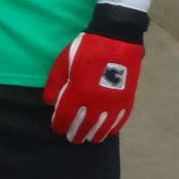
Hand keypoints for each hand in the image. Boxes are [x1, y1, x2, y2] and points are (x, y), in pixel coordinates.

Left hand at [43, 5, 147, 142]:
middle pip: (84, 126)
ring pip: (103, 127)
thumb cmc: (85, 49)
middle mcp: (96, 103)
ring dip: (94, 135)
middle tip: (72, 138)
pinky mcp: (127, 100)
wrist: (117, 40)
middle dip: (76, 134)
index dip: (60, 125)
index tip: (57, 129)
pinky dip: (112, 128)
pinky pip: (119, 120)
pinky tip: (107, 131)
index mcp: (78, 93)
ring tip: (89, 139)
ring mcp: (113, 103)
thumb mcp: (62, 63)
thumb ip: (55, 85)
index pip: (66, 117)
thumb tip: (51, 103)